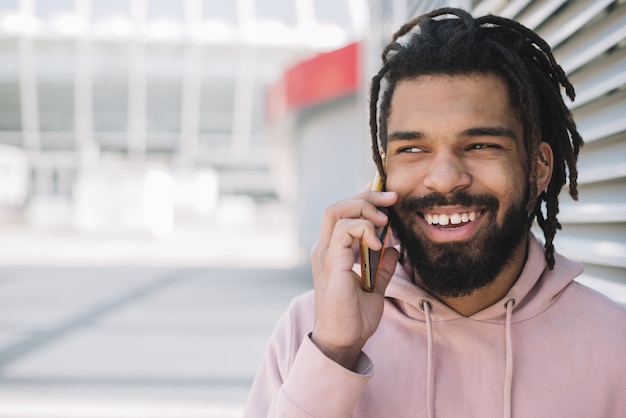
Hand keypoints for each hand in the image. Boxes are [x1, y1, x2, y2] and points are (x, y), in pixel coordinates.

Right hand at [310, 190, 398, 369]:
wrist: (344, 340)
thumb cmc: (355, 317)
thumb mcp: (375, 286)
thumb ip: (382, 266)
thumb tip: (394, 248)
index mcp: (333, 251)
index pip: (343, 213)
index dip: (364, 199)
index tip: (387, 197)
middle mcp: (325, 248)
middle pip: (338, 205)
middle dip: (366, 196)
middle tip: (392, 198)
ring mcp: (325, 254)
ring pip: (336, 210)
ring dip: (364, 208)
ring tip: (384, 220)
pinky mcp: (331, 262)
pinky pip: (343, 230)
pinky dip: (363, 228)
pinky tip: (378, 241)